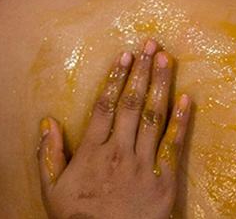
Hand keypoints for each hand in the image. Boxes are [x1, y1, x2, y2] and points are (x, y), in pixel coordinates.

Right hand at [37, 41, 191, 218]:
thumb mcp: (52, 190)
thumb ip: (49, 155)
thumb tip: (48, 122)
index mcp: (92, 152)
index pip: (105, 107)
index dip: (115, 79)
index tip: (124, 56)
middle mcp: (118, 152)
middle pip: (131, 104)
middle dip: (141, 72)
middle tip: (149, 45)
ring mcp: (143, 165)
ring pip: (152, 116)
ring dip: (160, 85)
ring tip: (166, 59)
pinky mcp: (164, 179)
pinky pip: (173, 144)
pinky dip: (181, 120)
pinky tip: (187, 98)